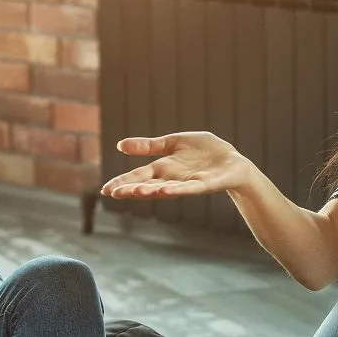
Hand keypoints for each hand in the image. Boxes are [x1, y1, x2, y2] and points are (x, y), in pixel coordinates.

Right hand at [101, 132, 258, 198]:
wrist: (232, 160)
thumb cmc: (204, 152)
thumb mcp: (173, 143)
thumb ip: (149, 145)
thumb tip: (120, 145)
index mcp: (163, 168)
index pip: (137, 176)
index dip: (122, 182)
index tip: (105, 190)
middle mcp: (172, 178)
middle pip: (147, 185)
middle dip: (131, 189)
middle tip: (114, 193)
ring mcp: (187, 183)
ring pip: (165, 189)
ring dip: (151, 191)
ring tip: (135, 191)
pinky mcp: (204, 184)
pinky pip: (189, 188)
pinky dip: (177, 189)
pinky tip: (165, 190)